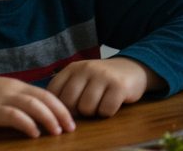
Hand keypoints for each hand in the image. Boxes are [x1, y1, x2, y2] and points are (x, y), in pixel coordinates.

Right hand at [0, 74, 74, 137]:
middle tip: (72, 127)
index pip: (45, 93)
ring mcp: (0, 98)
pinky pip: (12, 115)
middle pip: (44, 98)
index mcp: (15, 85)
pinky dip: (26, 123)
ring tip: (58, 131)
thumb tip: (32, 115)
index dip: (60, 106)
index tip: (71, 119)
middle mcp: (11, 89)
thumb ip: (14, 102)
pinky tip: (34, 133)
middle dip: (61, 113)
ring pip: (33, 104)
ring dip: (48, 118)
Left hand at [46, 57, 162, 117]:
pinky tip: (113, 102)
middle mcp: (86, 69)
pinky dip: (108, 112)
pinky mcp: (119, 86)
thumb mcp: (80, 78)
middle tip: (88, 105)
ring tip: (101, 102)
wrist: (133, 68)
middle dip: (77, 111)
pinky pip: (105, 110)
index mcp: (72, 68)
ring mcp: (103, 76)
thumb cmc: (102, 79)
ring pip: (87, 108)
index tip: (69, 108)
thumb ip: (65, 90)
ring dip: (94, 112)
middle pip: (69, 103)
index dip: (59, 107)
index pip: (53, 94)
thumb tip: (49, 113)